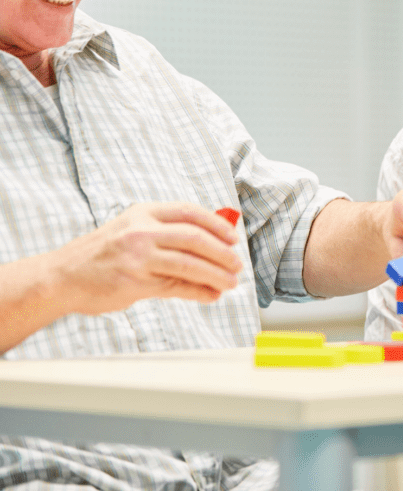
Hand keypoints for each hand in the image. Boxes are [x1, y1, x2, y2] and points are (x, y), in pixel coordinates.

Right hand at [50, 202, 241, 315]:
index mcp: (144, 212)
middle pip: (195, 238)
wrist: (61, 277)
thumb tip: (211, 241)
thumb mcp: (132, 230)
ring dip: (216, 275)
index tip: (233, 237)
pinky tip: (210, 295)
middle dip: (222, 252)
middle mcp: (142, 230)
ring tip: (230, 283)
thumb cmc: (102, 254)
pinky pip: (176, 286)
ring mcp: (138, 255)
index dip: (217, 225)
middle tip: (236, 264)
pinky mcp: (135, 281)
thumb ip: (166, 232)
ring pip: (189, 263)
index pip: (190, 212)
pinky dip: (199, 291)